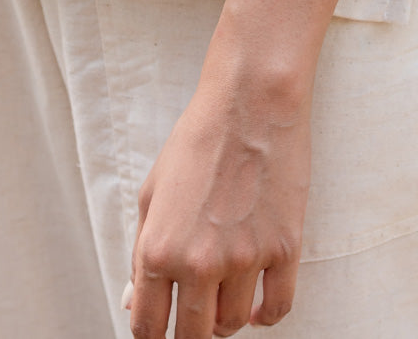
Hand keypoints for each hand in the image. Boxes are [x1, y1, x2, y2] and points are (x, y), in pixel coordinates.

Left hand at [128, 77, 310, 338]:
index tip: (160, 327)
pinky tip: (257, 306)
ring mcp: (245, 258)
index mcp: (158, 248)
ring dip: (226, 318)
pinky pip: (278, 309)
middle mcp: (199, 262)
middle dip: (190, 331)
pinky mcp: (284, 248)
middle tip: (194, 312)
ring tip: (224, 294)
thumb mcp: (152, 191)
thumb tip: (132, 301)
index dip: (151, 333)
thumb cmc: (198, 138)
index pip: (147, 326)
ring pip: (233, 324)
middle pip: (193, 335)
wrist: (250, 102)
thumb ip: (140, 251)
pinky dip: (266, 316)